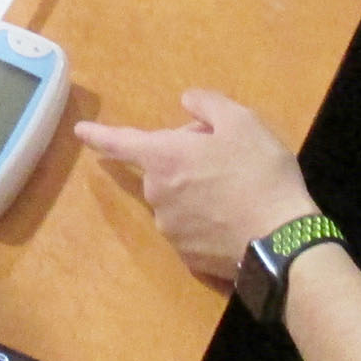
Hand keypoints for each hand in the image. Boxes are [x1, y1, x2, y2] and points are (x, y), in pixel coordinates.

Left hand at [75, 91, 317, 279]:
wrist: (281, 240)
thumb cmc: (259, 172)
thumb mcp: (242, 121)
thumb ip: (208, 105)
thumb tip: (187, 102)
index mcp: (164, 158)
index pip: (122, 142)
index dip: (100, 136)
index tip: (80, 133)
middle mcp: (158, 195)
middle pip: (163, 169)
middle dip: (184, 160)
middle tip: (225, 157)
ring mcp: (171, 230)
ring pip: (177, 199)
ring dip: (195, 191)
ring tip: (237, 191)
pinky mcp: (188, 257)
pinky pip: (192, 228)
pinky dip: (206, 221)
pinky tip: (235, 219)